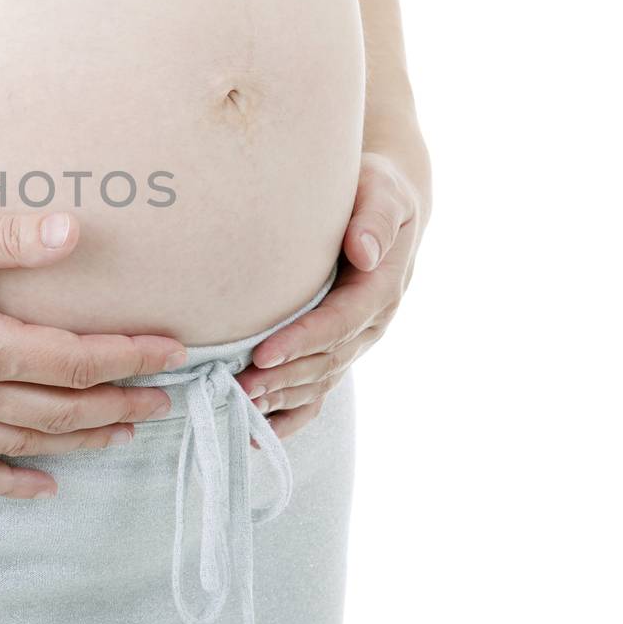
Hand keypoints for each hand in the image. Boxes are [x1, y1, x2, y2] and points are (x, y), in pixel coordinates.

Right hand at [0, 207, 182, 499]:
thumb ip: (4, 236)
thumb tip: (73, 233)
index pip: (73, 359)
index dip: (128, 357)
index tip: (172, 352)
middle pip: (59, 409)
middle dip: (119, 404)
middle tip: (165, 401)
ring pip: (21, 442)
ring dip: (80, 440)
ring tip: (124, 435)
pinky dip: (7, 484)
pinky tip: (42, 488)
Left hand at [236, 147, 430, 437]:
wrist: (382, 204)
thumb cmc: (376, 189)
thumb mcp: (384, 192)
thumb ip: (376, 219)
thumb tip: (364, 251)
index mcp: (381, 288)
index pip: (340, 322)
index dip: (303, 340)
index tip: (263, 352)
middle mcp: (369, 324)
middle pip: (325, 360)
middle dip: (283, 377)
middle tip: (238, 388)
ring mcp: (353, 341)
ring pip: (319, 381)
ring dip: (281, 397)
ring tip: (239, 405)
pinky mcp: (336, 349)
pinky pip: (317, 392)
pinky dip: (290, 416)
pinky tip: (258, 434)